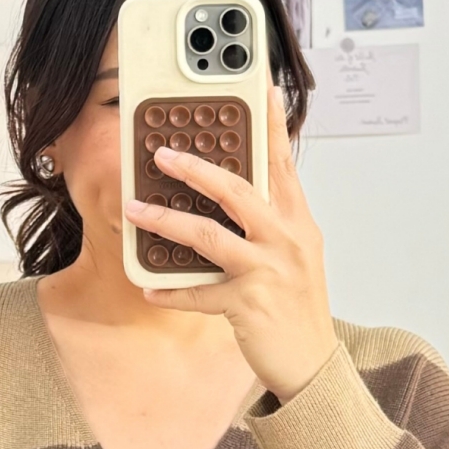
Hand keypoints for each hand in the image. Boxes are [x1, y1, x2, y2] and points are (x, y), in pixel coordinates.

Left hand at [125, 84, 337, 401]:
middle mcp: (285, 239)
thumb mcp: (296, 253)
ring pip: (209, 236)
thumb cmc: (299, 306)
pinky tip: (148, 287)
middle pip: (237, 190)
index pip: (281, 162)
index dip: (269, 122)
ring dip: (166, 221)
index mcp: (296, 221)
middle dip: (195, 169)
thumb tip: (234, 192)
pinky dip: (171, 291)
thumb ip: (271, 219)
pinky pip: (199, 294)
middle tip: (161, 153)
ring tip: (135, 210)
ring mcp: (266, 271)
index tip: (258, 86)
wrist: (313, 362)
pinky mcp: (248, 304)